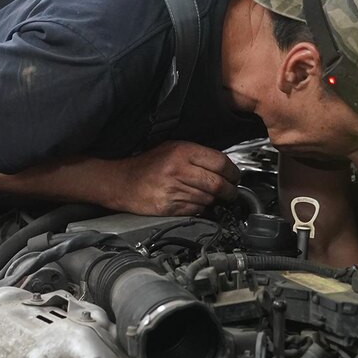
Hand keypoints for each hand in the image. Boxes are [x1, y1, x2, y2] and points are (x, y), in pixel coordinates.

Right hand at [111, 141, 240, 215]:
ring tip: (209, 196)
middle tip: (231, 192)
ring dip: (213, 200)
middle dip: (230, 190)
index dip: (233, 172)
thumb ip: (196, 154)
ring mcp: (174, 189)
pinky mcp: (169, 206)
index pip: (220, 162)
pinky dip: (200, 208)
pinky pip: (196, 209)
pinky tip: (194, 202)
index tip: (235, 177)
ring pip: (208, 198)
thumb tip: (223, 166)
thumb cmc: (146, 165)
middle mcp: (179, 169)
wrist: (122, 182)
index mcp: (182, 151)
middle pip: (217, 183)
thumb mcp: (171, 148)